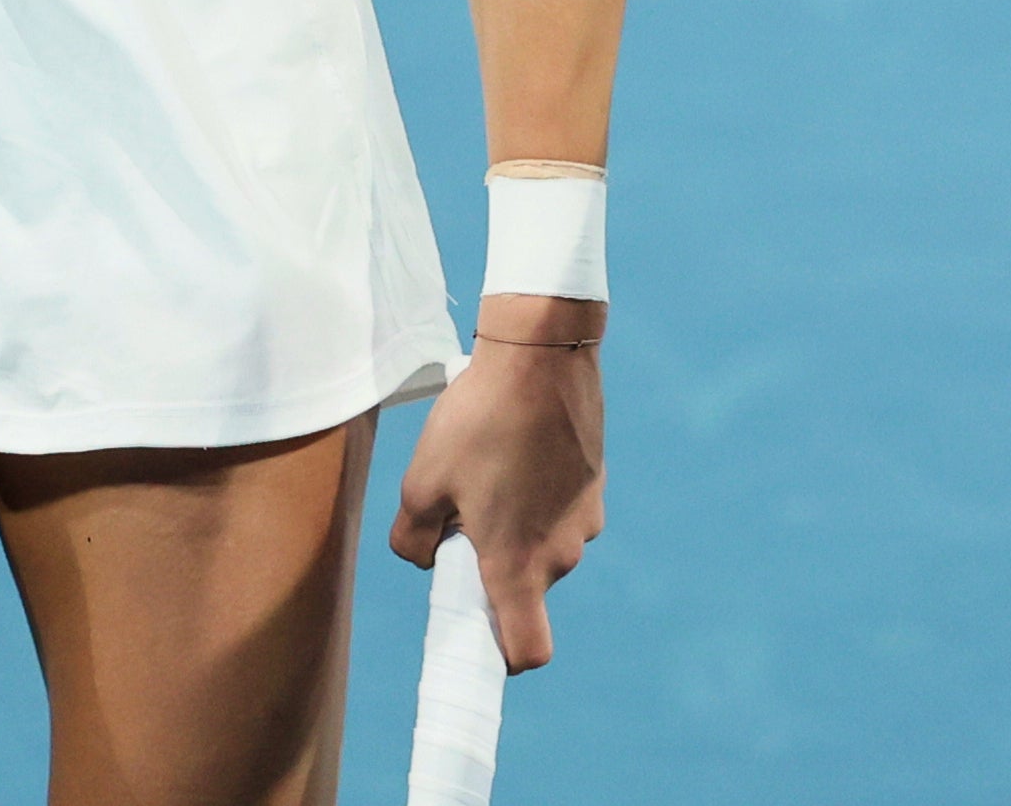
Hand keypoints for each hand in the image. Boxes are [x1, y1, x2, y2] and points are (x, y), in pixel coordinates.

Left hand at [388, 298, 603, 668]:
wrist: (540, 353)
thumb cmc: (478, 421)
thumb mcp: (421, 482)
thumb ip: (415, 539)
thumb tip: (429, 557)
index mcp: (518, 564)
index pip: (528, 650)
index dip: (502, 656)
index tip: (476, 636)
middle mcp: (562, 551)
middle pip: (526, 588)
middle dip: (493, 564)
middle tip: (460, 514)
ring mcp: (586, 518)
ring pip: (543, 543)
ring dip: (515, 524)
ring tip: (487, 466)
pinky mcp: (594, 483)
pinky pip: (559, 507)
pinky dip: (536, 493)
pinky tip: (514, 446)